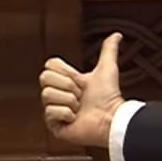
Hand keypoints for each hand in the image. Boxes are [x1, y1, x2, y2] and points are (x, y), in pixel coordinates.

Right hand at [40, 32, 125, 148]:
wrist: (112, 120)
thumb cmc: (110, 97)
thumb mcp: (106, 69)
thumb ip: (108, 51)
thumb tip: (116, 35)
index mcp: (67, 81)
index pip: (50, 65)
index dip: (66, 72)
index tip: (81, 80)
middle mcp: (59, 95)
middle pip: (44, 78)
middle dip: (67, 85)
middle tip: (81, 95)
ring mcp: (55, 110)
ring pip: (47, 94)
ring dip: (68, 100)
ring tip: (80, 107)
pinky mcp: (54, 125)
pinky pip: (49, 112)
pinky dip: (66, 114)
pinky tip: (75, 118)